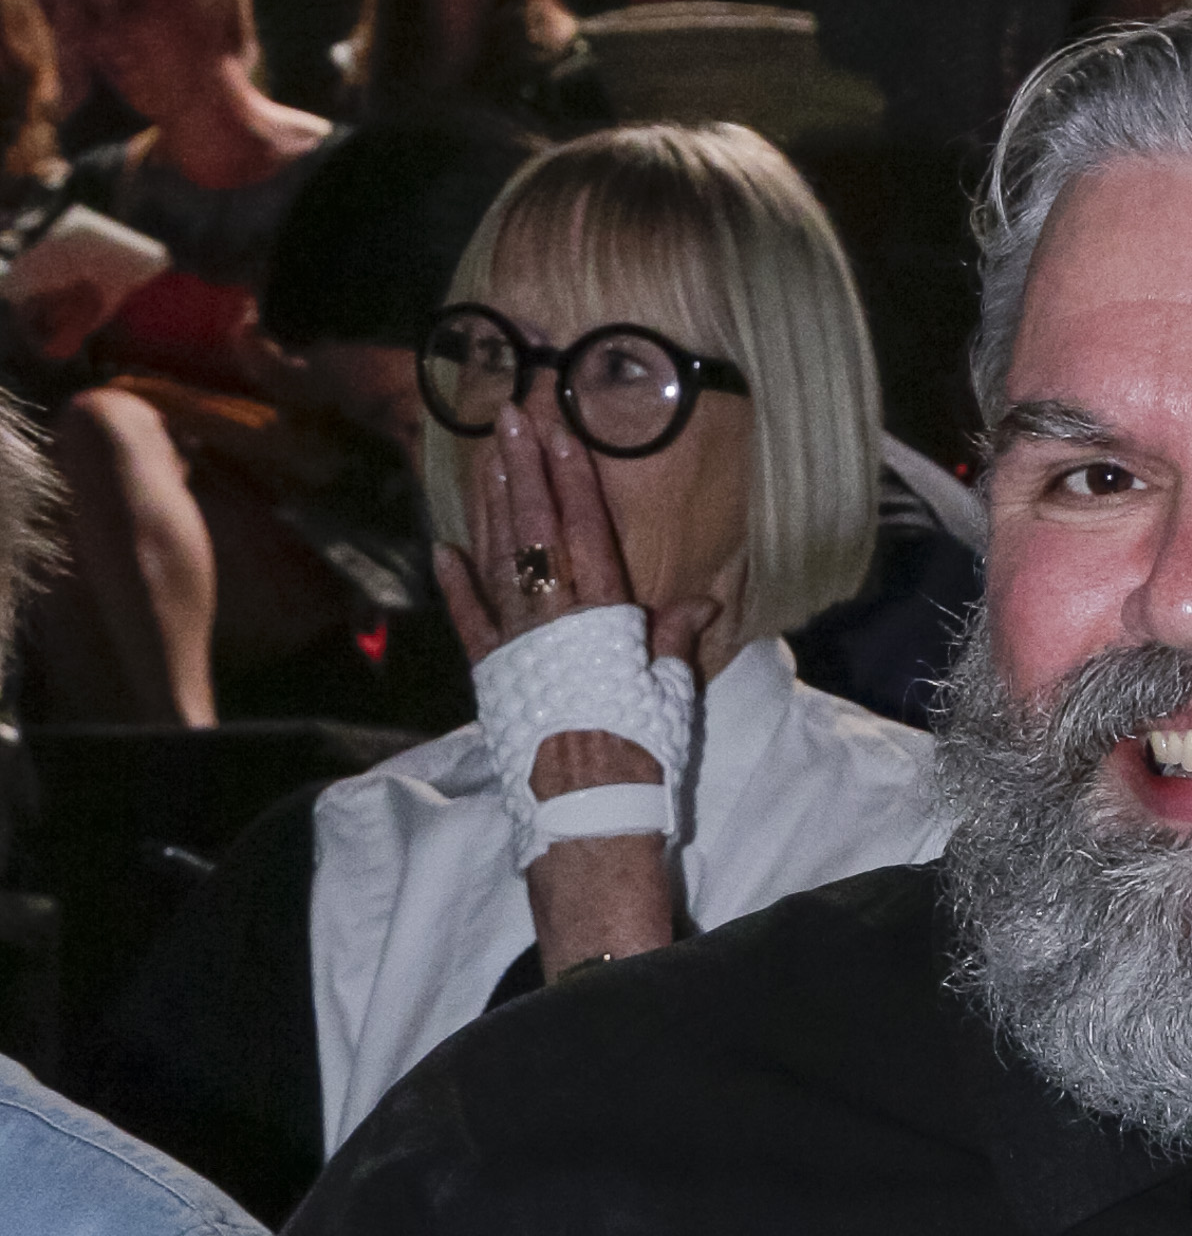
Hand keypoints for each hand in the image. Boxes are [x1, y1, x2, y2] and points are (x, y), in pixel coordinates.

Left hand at [432, 388, 704, 974]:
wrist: (588, 818)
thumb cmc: (641, 758)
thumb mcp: (670, 694)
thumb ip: (673, 640)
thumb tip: (701, 602)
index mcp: (604, 622)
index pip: (587, 535)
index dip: (574, 482)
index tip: (561, 434)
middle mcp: (553, 623)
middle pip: (536, 534)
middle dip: (525, 472)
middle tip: (511, 418)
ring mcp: (514, 646)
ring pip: (499, 561)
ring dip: (493, 506)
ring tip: (488, 456)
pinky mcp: (491, 676)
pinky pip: (469, 620)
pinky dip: (455, 583)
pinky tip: (446, 547)